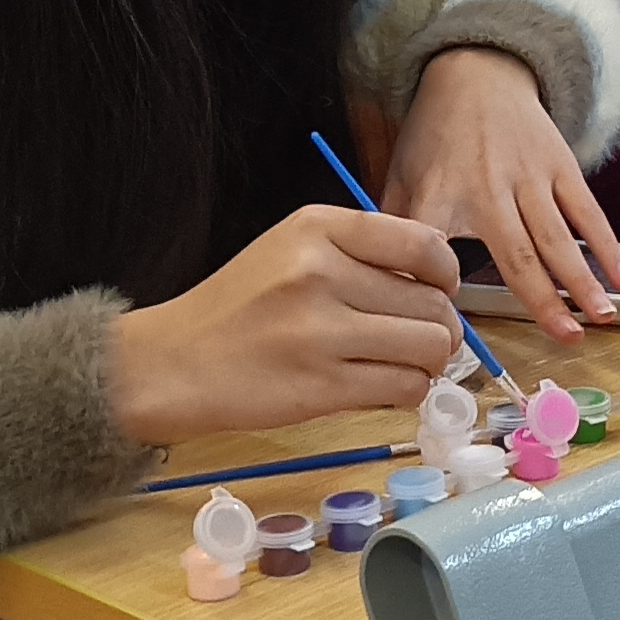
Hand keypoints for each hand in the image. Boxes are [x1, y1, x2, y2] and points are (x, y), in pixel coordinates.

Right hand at [103, 204, 460, 445]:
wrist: (173, 362)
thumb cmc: (237, 308)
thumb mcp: (290, 249)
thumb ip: (358, 254)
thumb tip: (437, 285)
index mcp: (317, 227)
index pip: (423, 243)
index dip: (446, 274)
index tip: (439, 290)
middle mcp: (320, 271)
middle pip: (432, 302)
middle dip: (440, 328)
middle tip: (422, 341)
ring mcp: (320, 330)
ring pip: (428, 346)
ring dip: (429, 363)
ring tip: (404, 366)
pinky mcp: (321, 385)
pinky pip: (404, 387)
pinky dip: (408, 392)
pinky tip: (386, 388)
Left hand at [387, 48, 619, 341]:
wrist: (477, 71)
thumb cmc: (435, 134)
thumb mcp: (400, 174)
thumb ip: (392, 231)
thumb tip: (384, 288)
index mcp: (440, 194)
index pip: (435, 246)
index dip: (439, 285)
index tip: (449, 323)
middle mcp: (488, 187)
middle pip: (518, 252)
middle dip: (543, 299)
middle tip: (564, 340)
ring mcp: (529, 176)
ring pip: (559, 237)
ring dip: (583, 281)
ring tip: (600, 317)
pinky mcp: (559, 165)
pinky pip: (587, 211)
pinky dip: (607, 246)